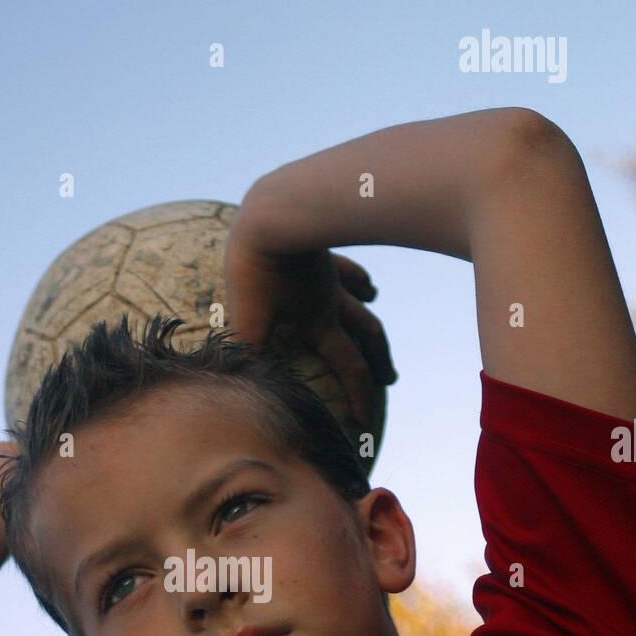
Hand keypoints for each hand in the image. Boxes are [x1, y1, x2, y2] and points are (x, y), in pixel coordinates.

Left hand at [223, 227, 397, 420]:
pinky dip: (358, 281)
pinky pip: (346, 270)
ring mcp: (329, 276)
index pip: (349, 367)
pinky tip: (365, 285)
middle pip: (366, 337)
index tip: (366, 425)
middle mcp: (332, 301)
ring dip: (371, 322)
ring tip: (379, 336)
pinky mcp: (319, 253)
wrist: (270, 210)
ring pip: (361, 304)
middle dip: (378, 363)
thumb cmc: (256, 267)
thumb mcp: (248, 317)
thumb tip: (247, 393)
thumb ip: (251, 356)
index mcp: (320, 322)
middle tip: (389, 381)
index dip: (360, 397)